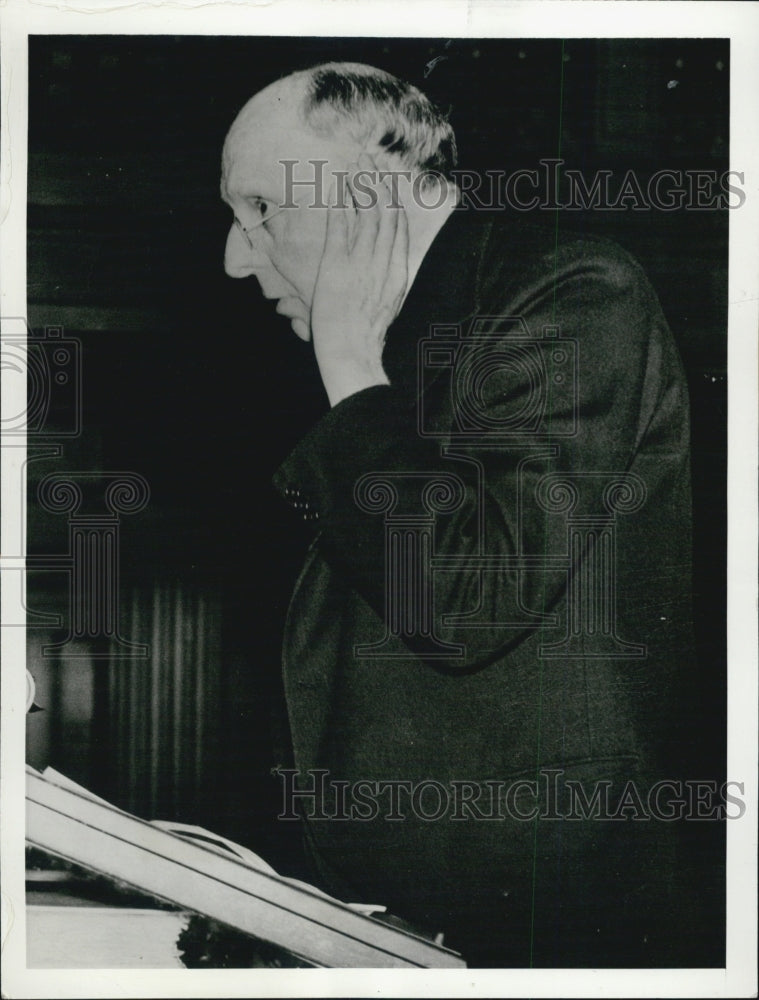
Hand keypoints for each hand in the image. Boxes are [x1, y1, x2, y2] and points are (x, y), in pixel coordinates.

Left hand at [310, 153, 408, 406]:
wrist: (352, 353)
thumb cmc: (366, 339)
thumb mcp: (386, 308)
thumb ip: (387, 286)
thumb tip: (386, 277)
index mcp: (397, 272)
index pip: (398, 227)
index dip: (392, 200)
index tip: (384, 181)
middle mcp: (382, 262)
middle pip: (384, 212)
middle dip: (377, 181)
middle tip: (368, 158)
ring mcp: (361, 262)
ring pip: (366, 213)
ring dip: (360, 184)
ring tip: (354, 162)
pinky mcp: (338, 265)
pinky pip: (341, 226)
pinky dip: (341, 203)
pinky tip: (337, 186)